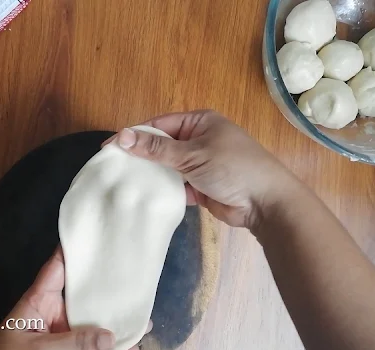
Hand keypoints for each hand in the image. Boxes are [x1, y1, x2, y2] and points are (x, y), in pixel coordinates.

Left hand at [0, 247, 151, 349]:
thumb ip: (73, 344)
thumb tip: (110, 336)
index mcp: (37, 302)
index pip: (57, 267)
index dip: (74, 249)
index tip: (97, 234)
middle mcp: (52, 315)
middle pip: (83, 296)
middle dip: (107, 290)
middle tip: (135, 280)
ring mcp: (61, 336)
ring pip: (92, 326)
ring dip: (115, 325)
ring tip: (144, 320)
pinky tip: (131, 349)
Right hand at [106, 110, 300, 228]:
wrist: (265, 202)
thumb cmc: (231, 167)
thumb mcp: (191, 154)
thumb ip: (156, 148)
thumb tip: (122, 136)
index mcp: (199, 122)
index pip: (159, 125)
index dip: (134, 135)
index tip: (109, 148)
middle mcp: (198, 140)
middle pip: (161, 146)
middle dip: (140, 156)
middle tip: (112, 168)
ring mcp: (199, 164)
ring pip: (167, 167)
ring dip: (151, 174)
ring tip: (123, 183)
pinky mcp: (200, 187)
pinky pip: (175, 185)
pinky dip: (163, 189)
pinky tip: (144, 196)